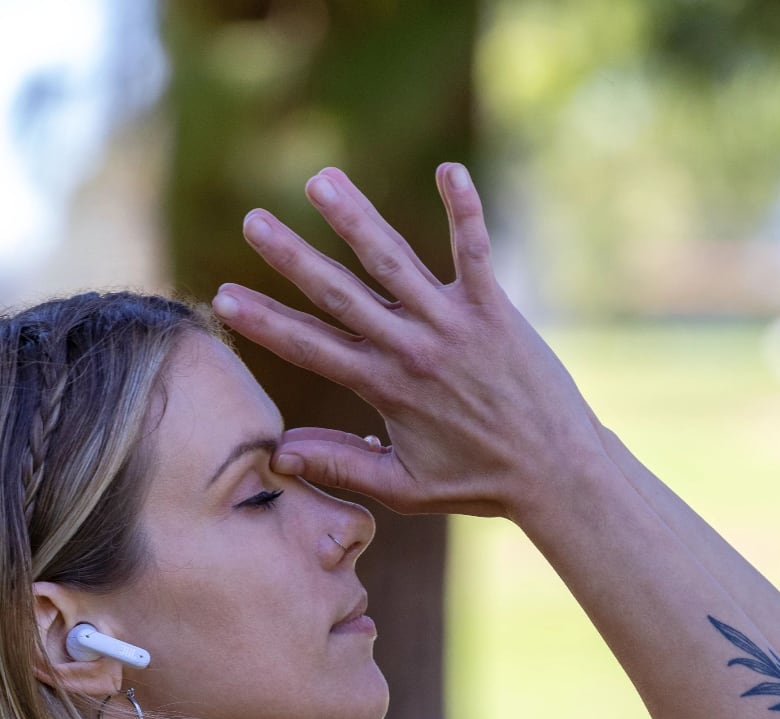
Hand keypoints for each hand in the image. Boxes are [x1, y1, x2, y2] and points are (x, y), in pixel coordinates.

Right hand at [211, 164, 605, 518]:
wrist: (557, 473)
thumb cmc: (481, 482)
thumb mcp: (404, 487)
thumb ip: (341, 464)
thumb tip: (279, 454)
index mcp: (385, 388)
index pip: (312, 348)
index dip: (265, 322)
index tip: (223, 297)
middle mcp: (412, 349)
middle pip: (340, 295)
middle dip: (292, 257)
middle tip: (252, 221)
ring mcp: (453, 324)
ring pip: (393, 262)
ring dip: (356, 218)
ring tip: (321, 180)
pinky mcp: (493, 309)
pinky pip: (474, 250)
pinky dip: (463, 209)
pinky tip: (449, 169)